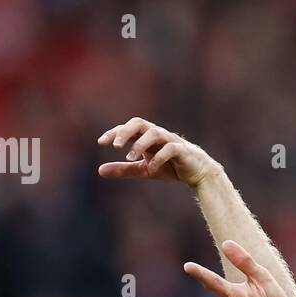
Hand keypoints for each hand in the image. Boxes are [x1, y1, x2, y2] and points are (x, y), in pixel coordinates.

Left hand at [97, 118, 221, 188]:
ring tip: (129, 157)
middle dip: (125, 131)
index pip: (128, 128)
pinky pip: (170, 149)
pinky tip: (151, 168)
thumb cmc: (169, 167)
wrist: (197, 173)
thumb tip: (99, 170)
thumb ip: (123, 169)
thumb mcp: (143, 170)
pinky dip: (159, 157)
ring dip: (140, 144)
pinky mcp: (182, 151)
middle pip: (139, 123)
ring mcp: (170, 140)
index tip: (101, 142)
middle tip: (115, 146)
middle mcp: (157, 135)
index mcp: (146, 136)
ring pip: (154, 133)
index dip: (114, 132)